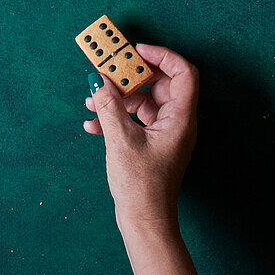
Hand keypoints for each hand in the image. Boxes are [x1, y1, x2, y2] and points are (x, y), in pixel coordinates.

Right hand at [83, 43, 198, 228]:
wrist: (144, 223)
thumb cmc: (141, 185)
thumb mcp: (120, 140)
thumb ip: (109, 106)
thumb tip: (98, 80)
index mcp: (180, 118)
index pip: (182, 72)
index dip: (162, 56)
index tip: (136, 51)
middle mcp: (176, 122)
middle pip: (159, 84)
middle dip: (131, 77)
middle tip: (108, 72)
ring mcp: (165, 133)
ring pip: (144, 102)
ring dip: (118, 98)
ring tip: (92, 102)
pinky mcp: (152, 143)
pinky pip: (136, 119)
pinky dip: (116, 117)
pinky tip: (93, 125)